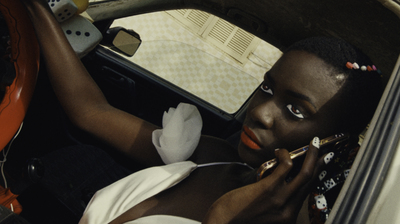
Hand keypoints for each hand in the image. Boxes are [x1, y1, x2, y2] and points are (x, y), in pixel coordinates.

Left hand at [203, 137, 324, 223]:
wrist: (223, 223)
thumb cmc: (239, 217)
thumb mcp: (264, 215)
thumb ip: (277, 204)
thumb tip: (282, 183)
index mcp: (289, 217)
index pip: (308, 192)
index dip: (317, 176)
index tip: (321, 164)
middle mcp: (289, 210)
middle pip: (311, 182)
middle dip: (320, 163)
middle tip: (323, 150)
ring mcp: (280, 200)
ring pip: (305, 173)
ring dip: (311, 155)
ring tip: (312, 144)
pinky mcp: (269, 189)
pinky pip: (286, 167)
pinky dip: (286, 155)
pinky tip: (280, 151)